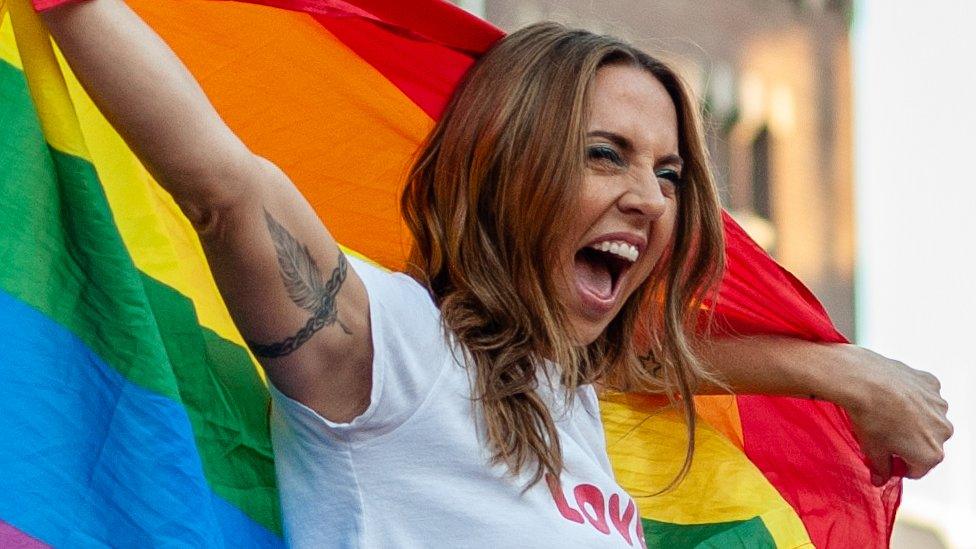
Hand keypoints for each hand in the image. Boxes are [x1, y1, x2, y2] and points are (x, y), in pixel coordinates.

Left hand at [838, 345, 951, 485]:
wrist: (863, 381)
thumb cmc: (868, 417)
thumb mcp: (871, 450)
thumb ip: (880, 469)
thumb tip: (880, 479)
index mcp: (931, 454)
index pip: (917, 470)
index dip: (898, 466)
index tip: (885, 459)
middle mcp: (943, 431)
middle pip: (926, 444)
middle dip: (908, 443)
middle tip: (883, 434)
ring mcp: (939, 406)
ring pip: (927, 419)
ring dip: (912, 420)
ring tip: (886, 413)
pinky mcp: (932, 384)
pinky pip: (924, 396)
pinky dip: (912, 398)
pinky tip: (892, 395)